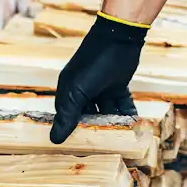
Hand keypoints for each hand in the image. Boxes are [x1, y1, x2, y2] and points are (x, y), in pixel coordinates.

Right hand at [50, 14, 146, 143]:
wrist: (120, 37)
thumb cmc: (95, 63)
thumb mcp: (78, 91)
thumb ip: (69, 115)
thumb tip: (54, 140)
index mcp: (68, 91)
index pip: (66, 117)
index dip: (72, 132)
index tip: (79, 149)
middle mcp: (83, 90)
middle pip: (88, 117)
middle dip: (96, 129)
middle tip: (105, 145)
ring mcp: (101, 87)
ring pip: (107, 112)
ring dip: (114, 123)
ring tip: (122, 137)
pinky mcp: (118, 84)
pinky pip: (121, 104)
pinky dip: (127, 113)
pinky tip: (133, 123)